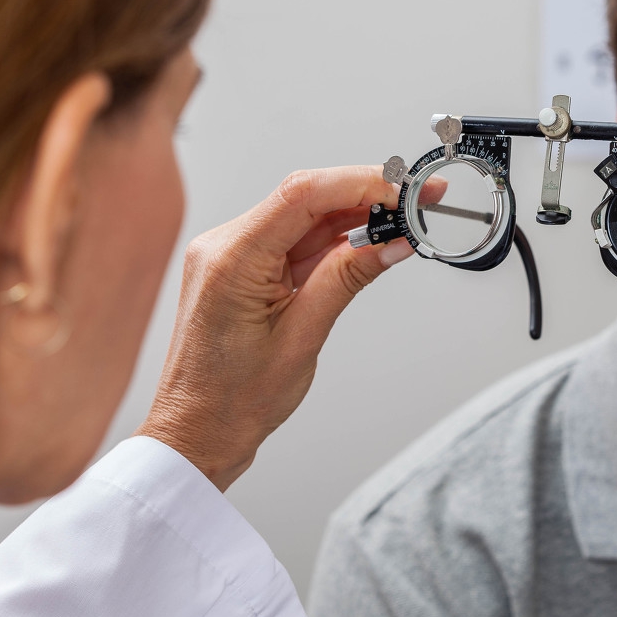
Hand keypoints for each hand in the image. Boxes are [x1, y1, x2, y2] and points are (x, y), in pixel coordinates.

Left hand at [138, 166, 439, 491]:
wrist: (196, 432)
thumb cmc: (232, 400)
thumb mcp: (304, 336)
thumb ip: (348, 277)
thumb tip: (390, 242)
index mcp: (232, 259)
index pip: (303, 194)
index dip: (361, 183)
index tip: (405, 191)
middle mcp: (224, 247)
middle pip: (306, 197)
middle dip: (367, 193)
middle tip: (420, 197)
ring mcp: (231, 256)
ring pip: (305, 217)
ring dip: (356, 215)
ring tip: (405, 220)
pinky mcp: (243, 269)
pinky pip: (295, 240)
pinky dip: (335, 239)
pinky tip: (370, 240)